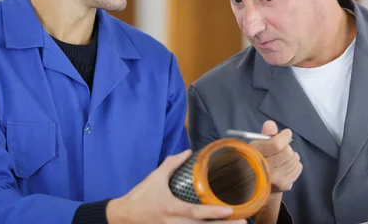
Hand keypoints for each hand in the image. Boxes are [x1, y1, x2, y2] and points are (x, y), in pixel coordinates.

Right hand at [106, 149, 246, 223]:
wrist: (125, 216)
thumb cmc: (141, 196)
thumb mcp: (155, 177)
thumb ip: (171, 164)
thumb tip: (187, 152)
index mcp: (171, 208)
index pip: (195, 212)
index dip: (213, 212)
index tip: (229, 210)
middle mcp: (175, 223)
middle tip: (242, 221)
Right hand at [250, 120, 301, 192]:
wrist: (253, 183)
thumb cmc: (254, 159)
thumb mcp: (256, 145)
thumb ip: (264, 134)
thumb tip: (271, 124)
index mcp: (254, 157)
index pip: (276, 145)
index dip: (283, 137)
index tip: (286, 133)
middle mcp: (265, 170)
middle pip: (286, 152)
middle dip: (286, 147)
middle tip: (281, 147)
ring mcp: (276, 179)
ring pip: (294, 160)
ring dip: (291, 155)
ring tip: (284, 156)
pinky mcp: (284, 185)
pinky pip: (298, 168)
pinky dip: (295, 163)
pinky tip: (287, 164)